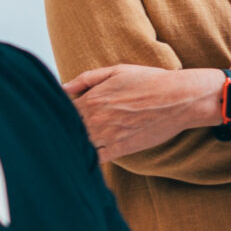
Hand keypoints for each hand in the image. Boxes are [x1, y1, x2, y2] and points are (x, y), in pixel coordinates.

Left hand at [63, 64, 229, 162]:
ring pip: (78, 145)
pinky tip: (84, 155)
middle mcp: (95, 119)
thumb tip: (62, 88)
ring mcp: (107, 136)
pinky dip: (87, 158)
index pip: (62, 110)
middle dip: (60, 130)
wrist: (178, 99)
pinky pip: (95, 158)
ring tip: (66, 145)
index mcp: (91, 99)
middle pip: (66, 130)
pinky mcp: (120, 149)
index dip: (56, 113)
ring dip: (72, 144)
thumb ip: (86, 79)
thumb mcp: (116, 71)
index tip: (55, 115)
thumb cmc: (150, 81)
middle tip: (52, 133)